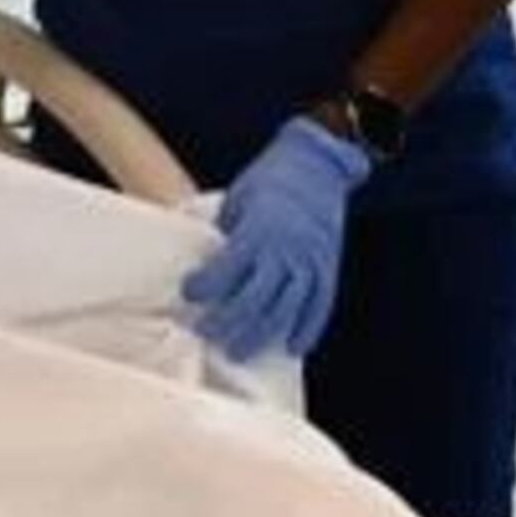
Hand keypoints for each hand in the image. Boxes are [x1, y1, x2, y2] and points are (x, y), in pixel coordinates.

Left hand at [178, 116, 372, 361]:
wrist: (317, 164)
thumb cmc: (268, 180)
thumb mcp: (237, 199)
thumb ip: (224, 234)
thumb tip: (198, 264)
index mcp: (259, 228)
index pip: (228, 268)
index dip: (205, 286)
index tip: (186, 294)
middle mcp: (287, 248)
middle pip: (255, 299)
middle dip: (227, 322)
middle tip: (205, 334)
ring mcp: (311, 260)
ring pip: (285, 309)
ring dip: (260, 335)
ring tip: (237, 352)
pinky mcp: (328, 266)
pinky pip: (320, 305)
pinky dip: (307, 329)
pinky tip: (291, 348)